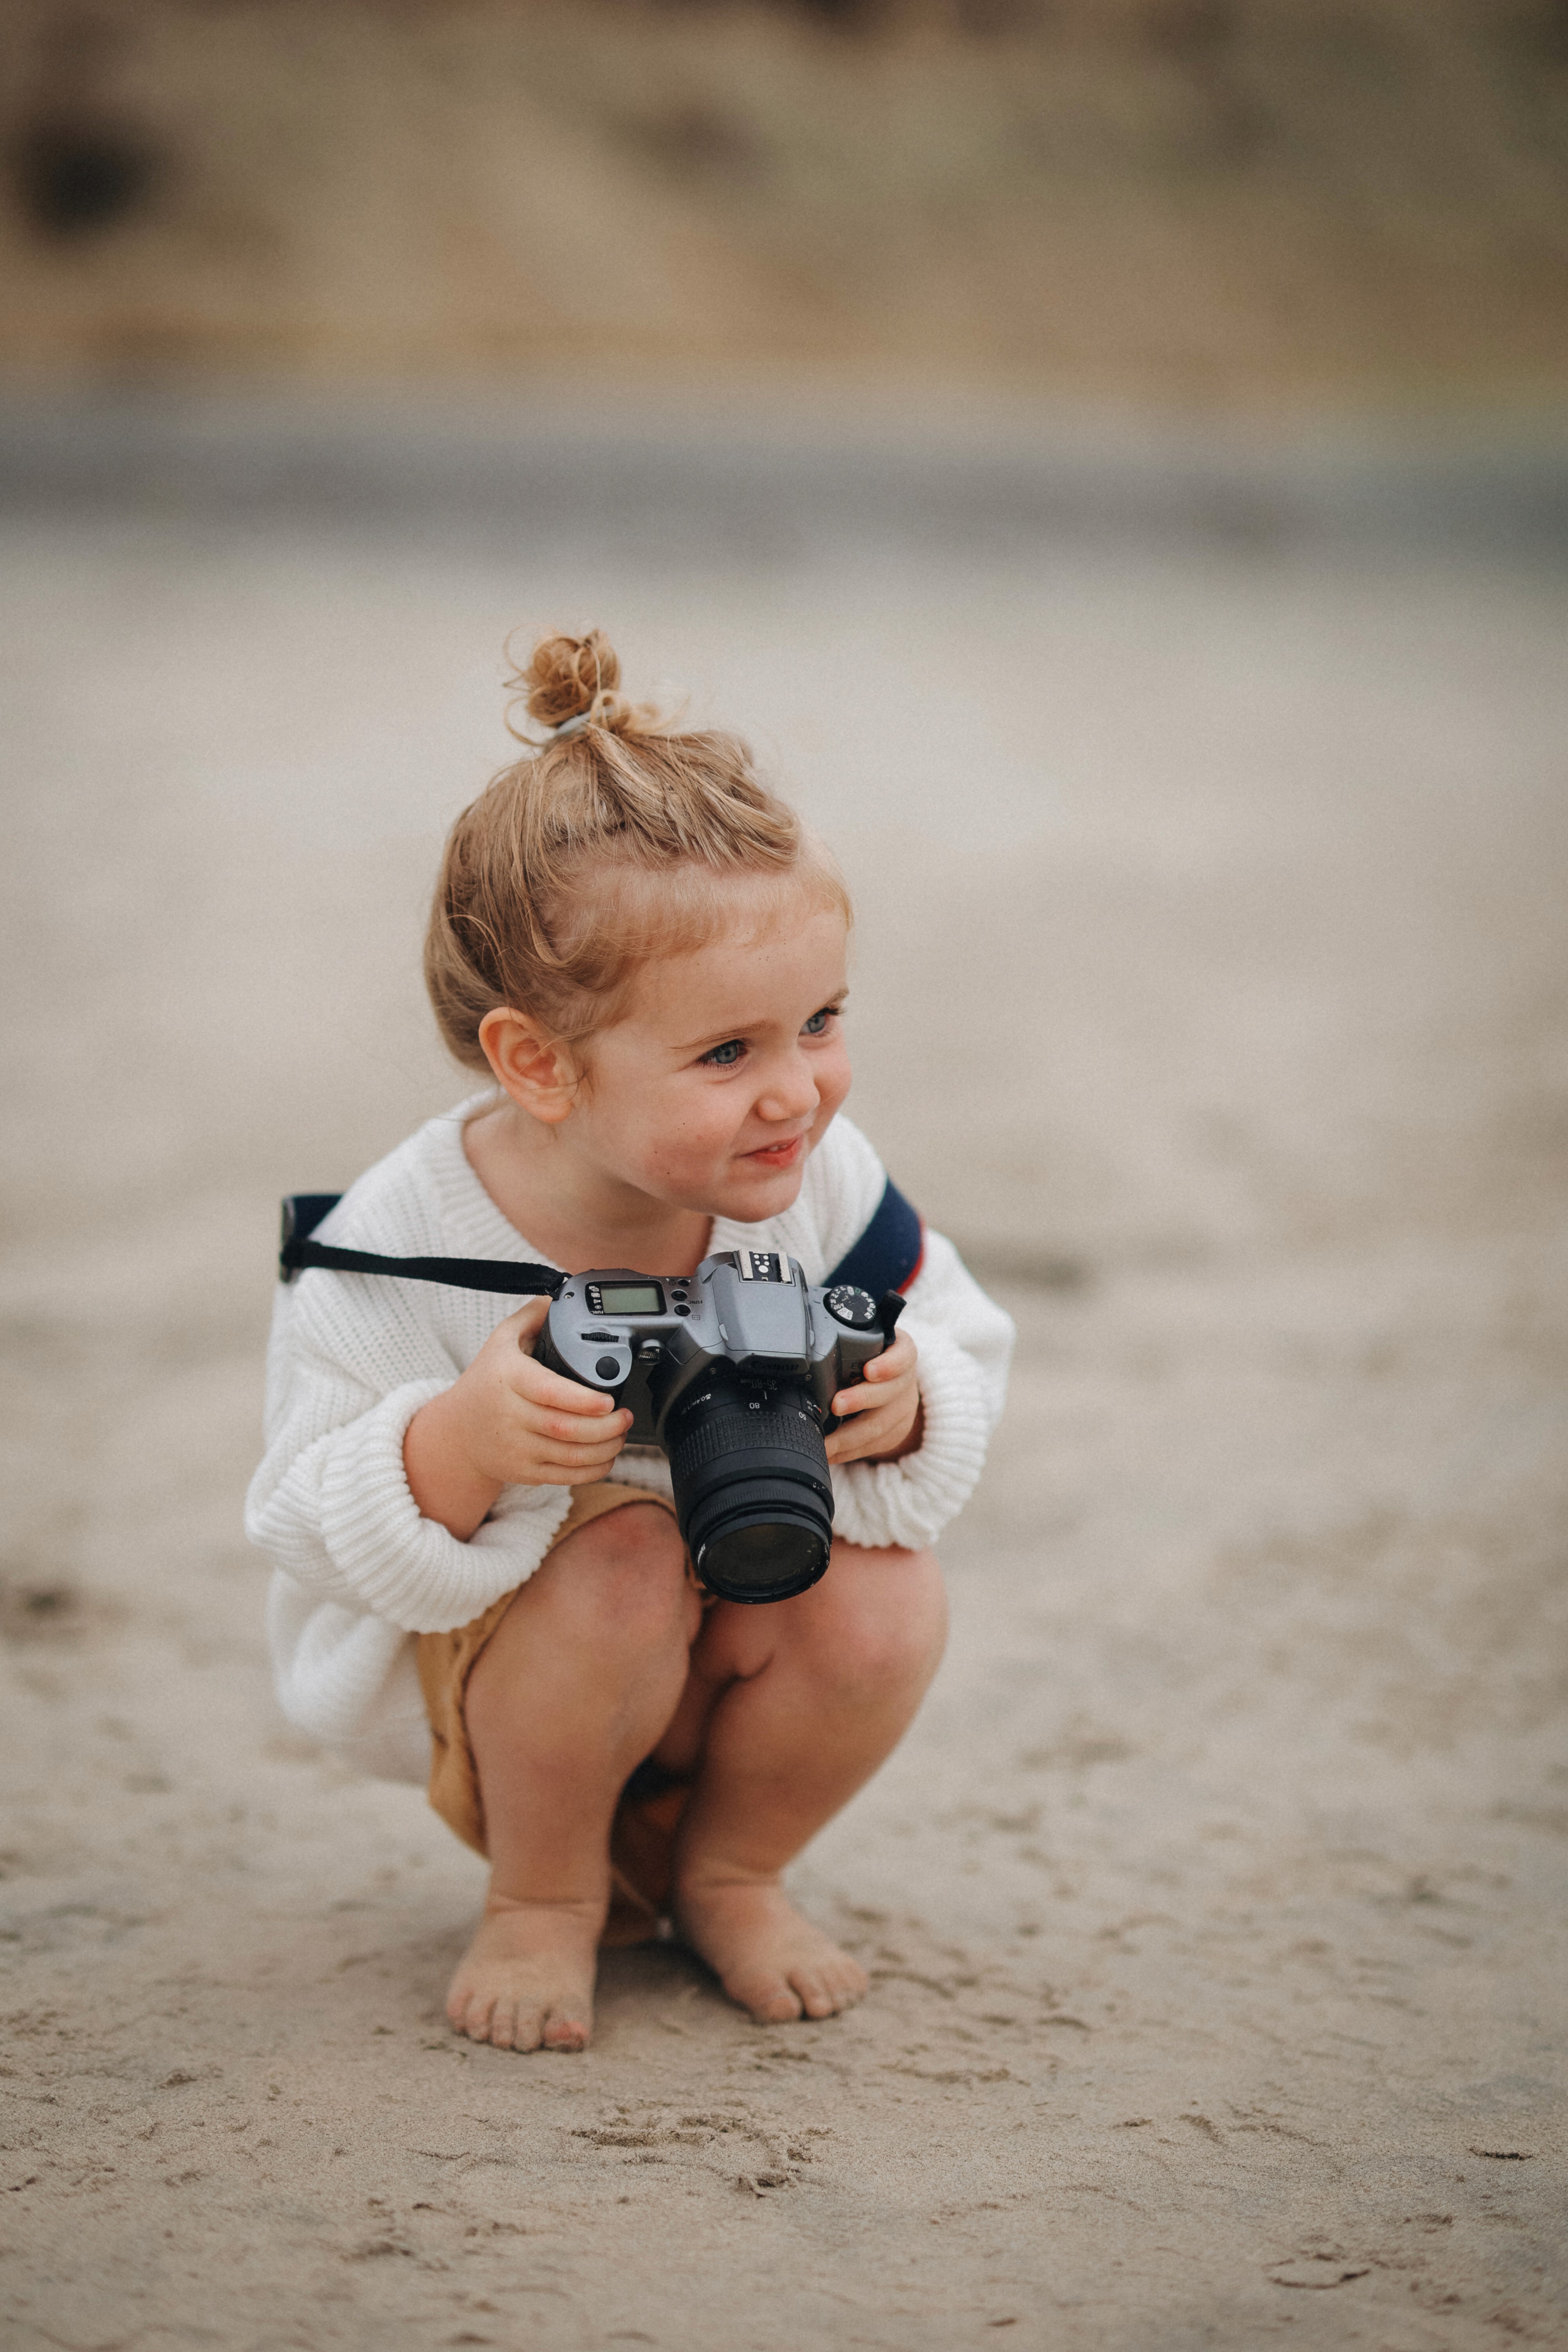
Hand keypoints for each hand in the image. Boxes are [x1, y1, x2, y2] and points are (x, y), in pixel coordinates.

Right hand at [405, 1296, 631, 1538]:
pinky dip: (593, 1469)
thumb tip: (560, 1297)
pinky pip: (566, 1476)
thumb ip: (532, 1317)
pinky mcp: (523, 1471)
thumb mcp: (501, 1340)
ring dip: (606, 1448)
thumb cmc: (486, 1381)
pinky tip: (607, 1456)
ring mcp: (516, 1447)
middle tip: (626, 1415)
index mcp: (508, 1379)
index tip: (609, 1400)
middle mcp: (510, 1415)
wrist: (457, 1432)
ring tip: (621, 1433)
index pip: (550, 1392)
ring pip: (570, 1455)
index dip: (584, 1400)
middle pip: (566, 1428)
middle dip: (606, 1427)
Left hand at [823, 1329, 921, 1466]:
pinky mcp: (897, 1431)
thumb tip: (809, 1342)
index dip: (888, 1365)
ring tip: (824, 1443)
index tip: (868, 1371)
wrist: (893, 1378)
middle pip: (889, 1393)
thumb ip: (848, 1341)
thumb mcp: (866, 1341)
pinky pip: (874, 1444)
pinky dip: (849, 1451)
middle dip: (860, 1400)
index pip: (903, 1356)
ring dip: (849, 1436)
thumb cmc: (869, 1355)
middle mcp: (906, 1381)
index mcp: (901, 1351)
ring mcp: (904, 1408)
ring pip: (881, 1426)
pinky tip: (830, 1454)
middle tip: (835, 1405)